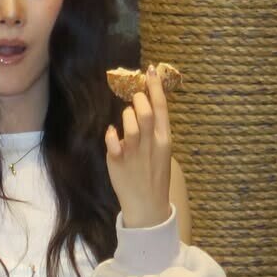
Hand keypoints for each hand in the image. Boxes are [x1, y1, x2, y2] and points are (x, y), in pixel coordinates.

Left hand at [105, 65, 171, 227]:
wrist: (148, 207)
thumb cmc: (153, 175)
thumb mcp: (161, 151)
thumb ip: (154, 130)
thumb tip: (144, 105)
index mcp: (164, 140)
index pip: (161, 108)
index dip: (155, 87)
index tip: (151, 69)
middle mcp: (151, 144)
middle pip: (144, 111)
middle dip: (138, 99)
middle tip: (135, 99)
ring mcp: (134, 152)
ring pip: (129, 121)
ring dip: (125, 115)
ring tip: (125, 120)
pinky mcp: (118, 161)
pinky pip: (113, 140)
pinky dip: (111, 134)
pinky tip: (112, 134)